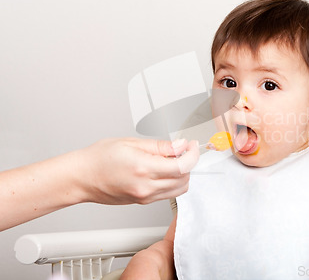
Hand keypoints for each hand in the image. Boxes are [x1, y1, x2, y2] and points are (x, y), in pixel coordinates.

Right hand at [79, 138, 198, 204]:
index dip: (192, 155)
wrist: (81, 177)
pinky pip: (166, 194)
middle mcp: (146, 187)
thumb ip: (160, 146)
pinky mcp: (142, 202)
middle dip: (189, 163)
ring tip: (173, 159)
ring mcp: (144, 197)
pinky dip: (172, 182)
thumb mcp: (131, 142)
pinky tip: (163, 170)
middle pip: (184, 179)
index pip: (182, 166)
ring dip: (183, 174)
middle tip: (183, 150)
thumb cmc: (99, 158)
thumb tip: (180, 146)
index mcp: (143, 169)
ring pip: (178, 189)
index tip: (192, 145)